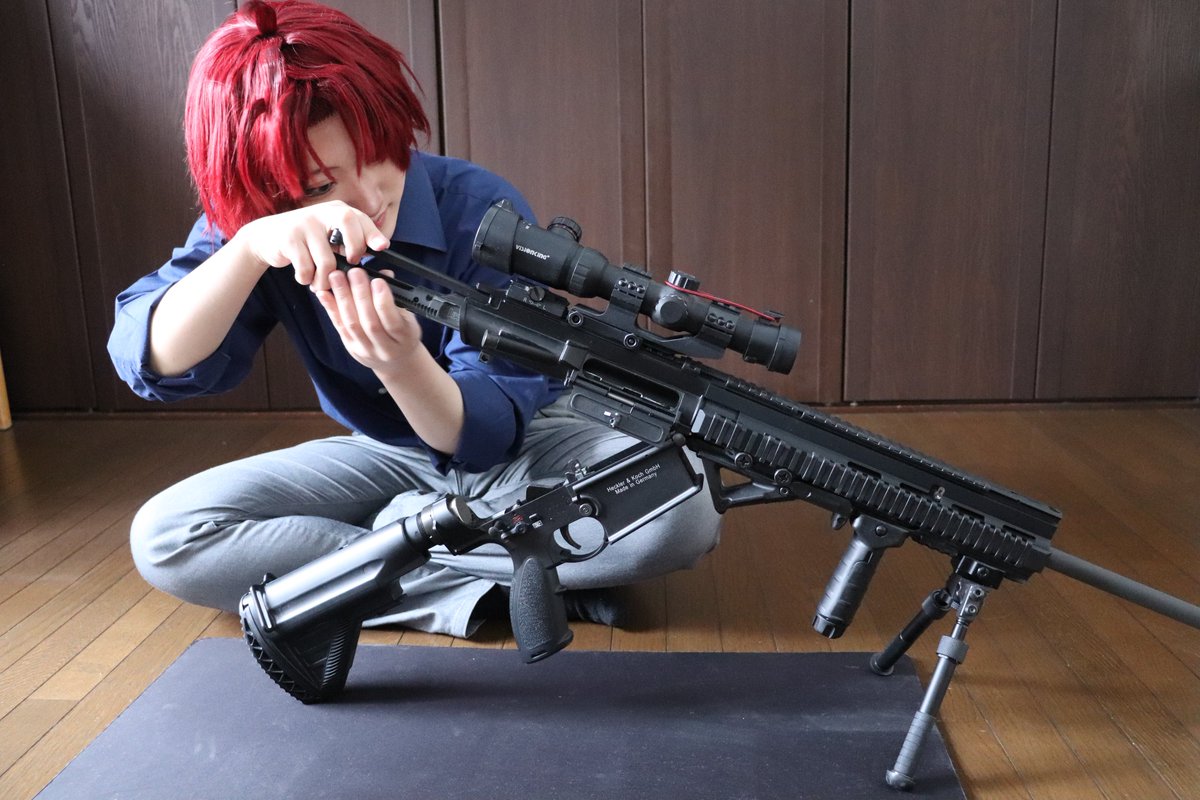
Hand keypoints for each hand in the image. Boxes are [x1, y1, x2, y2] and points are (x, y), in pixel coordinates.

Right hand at [234, 201, 390, 290]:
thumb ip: (349, 242)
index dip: (372, 233)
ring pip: (327, 260)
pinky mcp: (289, 238)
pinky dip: (306, 279)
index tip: (382, 247)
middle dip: (354, 249)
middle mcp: (322, 213)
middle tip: (349, 264)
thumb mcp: (329, 236)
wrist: (265, 237)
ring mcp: (304, 224)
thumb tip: (378, 252)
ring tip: (319, 282)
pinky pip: (306, 268)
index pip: (359, 218)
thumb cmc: (306, 241)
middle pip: (348, 224)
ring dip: (324, 279)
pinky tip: (304, 277)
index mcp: (336, 211)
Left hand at [315, 266, 423, 373]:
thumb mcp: (407, 316)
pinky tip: (324, 293)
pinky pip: (339, 327)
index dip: (384, 301)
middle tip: (354, 272)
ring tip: (337, 277)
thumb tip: (383, 273)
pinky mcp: (351, 348)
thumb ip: (396, 297)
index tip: (377, 280)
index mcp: (405, 339)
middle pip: (370, 322)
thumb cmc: (403, 334)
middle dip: (360, 294)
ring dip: (343, 298)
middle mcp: (386, 349)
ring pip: (352, 324)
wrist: (395, 361)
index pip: (393, 322)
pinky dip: (330, 308)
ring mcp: (366, 350)